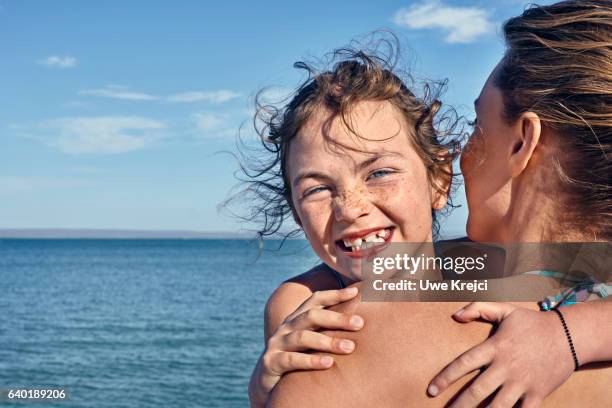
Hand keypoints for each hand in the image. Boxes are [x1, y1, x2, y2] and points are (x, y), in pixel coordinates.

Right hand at [257, 287, 363, 397]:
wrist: (267, 382)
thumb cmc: (298, 358)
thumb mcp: (311, 342)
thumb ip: (328, 330)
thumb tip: (361, 321)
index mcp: (297, 318)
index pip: (315, 300)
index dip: (334, 294)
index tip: (356, 292)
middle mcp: (286, 327)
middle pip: (311, 316)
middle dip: (337, 318)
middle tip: (359, 323)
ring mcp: (277, 344)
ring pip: (303, 337)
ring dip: (327, 342)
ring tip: (349, 347)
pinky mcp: (271, 362)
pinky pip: (292, 360)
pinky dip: (311, 361)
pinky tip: (329, 363)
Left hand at [428, 302, 574, 407]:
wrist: (569, 336)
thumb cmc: (532, 323)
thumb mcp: (505, 310)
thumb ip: (478, 308)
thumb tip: (455, 315)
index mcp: (495, 347)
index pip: (464, 363)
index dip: (446, 377)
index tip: (432, 389)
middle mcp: (506, 367)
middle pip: (477, 390)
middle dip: (459, 405)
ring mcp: (522, 382)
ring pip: (498, 406)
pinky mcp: (538, 394)